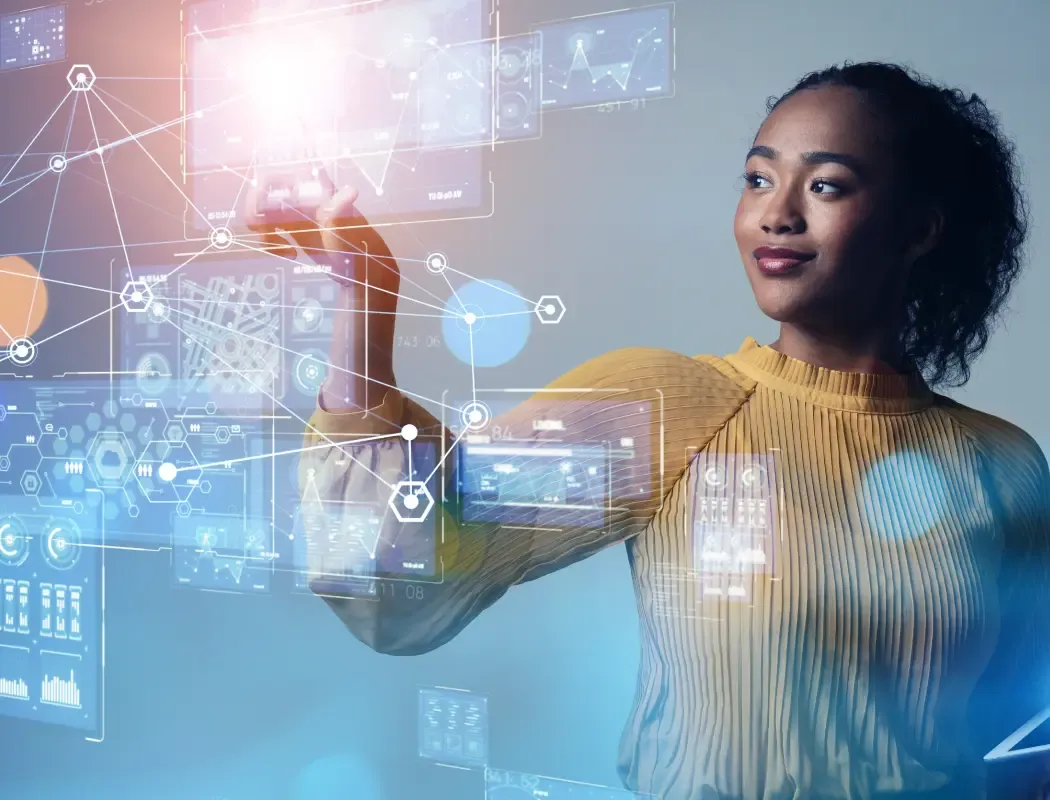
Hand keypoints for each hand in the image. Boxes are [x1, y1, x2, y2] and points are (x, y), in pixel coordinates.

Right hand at [244, 179, 399, 408]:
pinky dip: (287, 240)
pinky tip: (269, 244)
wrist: (357, 389)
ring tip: (254, 224)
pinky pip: (311, 246)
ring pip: (313, 227)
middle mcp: (365, 255)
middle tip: (254, 214)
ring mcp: (349, 266)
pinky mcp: (335, 279)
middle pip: (324, 213)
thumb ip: (349, 249)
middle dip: (288, 207)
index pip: (341, 208)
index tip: (271, 196)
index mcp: (376, 255)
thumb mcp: (357, 298)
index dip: (305, 198)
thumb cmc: (360, 353)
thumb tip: (341, 194)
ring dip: (282, 221)